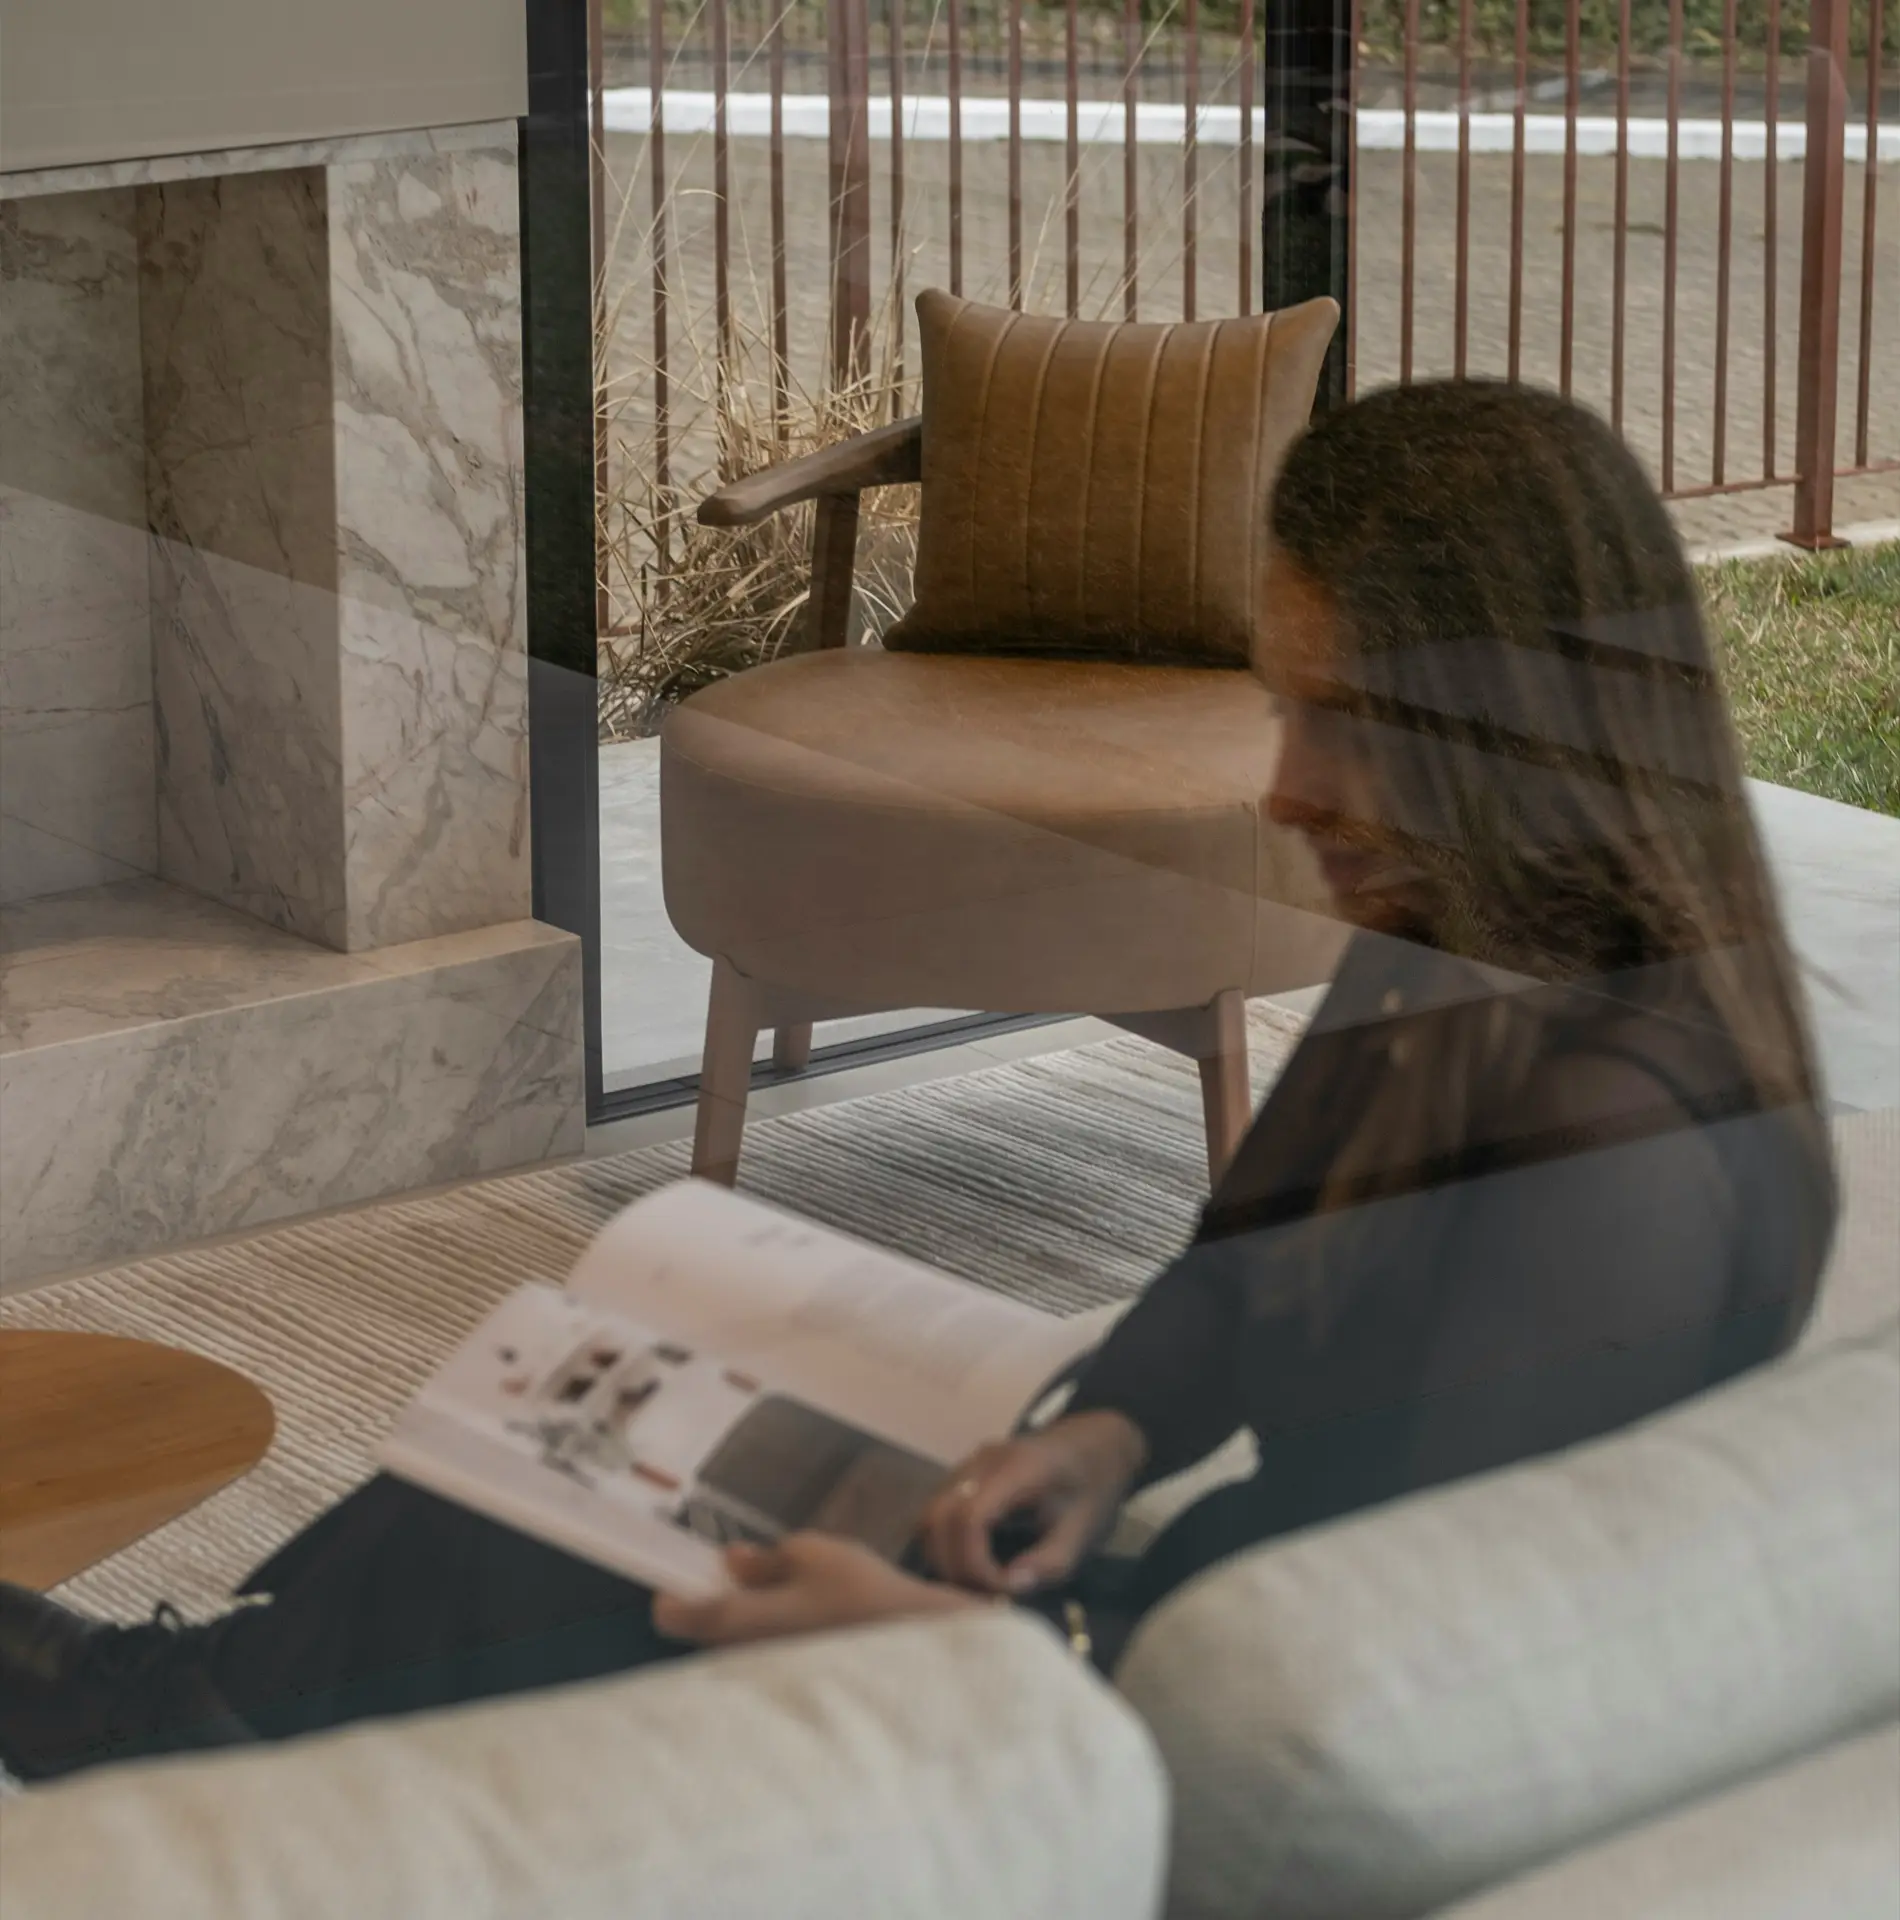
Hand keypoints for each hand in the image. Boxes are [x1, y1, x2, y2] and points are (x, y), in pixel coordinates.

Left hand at [652, 1533, 975, 1647]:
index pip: (677, 1616)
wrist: (916, 1642)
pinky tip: (811, 1624)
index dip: (670, 1595)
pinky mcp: (794, 1689)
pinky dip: (773, 1642)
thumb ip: (765, 1559)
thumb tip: (731, 1561)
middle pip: (706, 1634)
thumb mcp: (813, 1554)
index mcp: (741, 1619)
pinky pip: (766, 1662)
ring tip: (787, 1598)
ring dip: (746, 1624)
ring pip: (736, 1649)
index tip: (677, 1581)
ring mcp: (769, 1678)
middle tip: (745, 1579)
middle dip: (715, 1606)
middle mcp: (746, 1656)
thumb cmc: (861, 1592)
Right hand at [918, 1410, 1148, 1596]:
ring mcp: (968, 1465)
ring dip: (944, 1555)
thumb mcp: (1083, 1533)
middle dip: (953, 1564)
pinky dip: (946, 1543)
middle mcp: (982, 1462)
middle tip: (982, 1596)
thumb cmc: (1093, 1488)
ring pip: (930, 1515)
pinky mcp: (963, 1475)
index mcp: (1017, 1470)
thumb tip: (1007, 1590)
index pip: (969, 1518)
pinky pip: (938, 1511)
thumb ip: (1047, 1564)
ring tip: (976, 1584)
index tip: (1000, 1591)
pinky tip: (972, 1565)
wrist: (1096, 1446)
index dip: (974, 1563)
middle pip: (937, 1517)